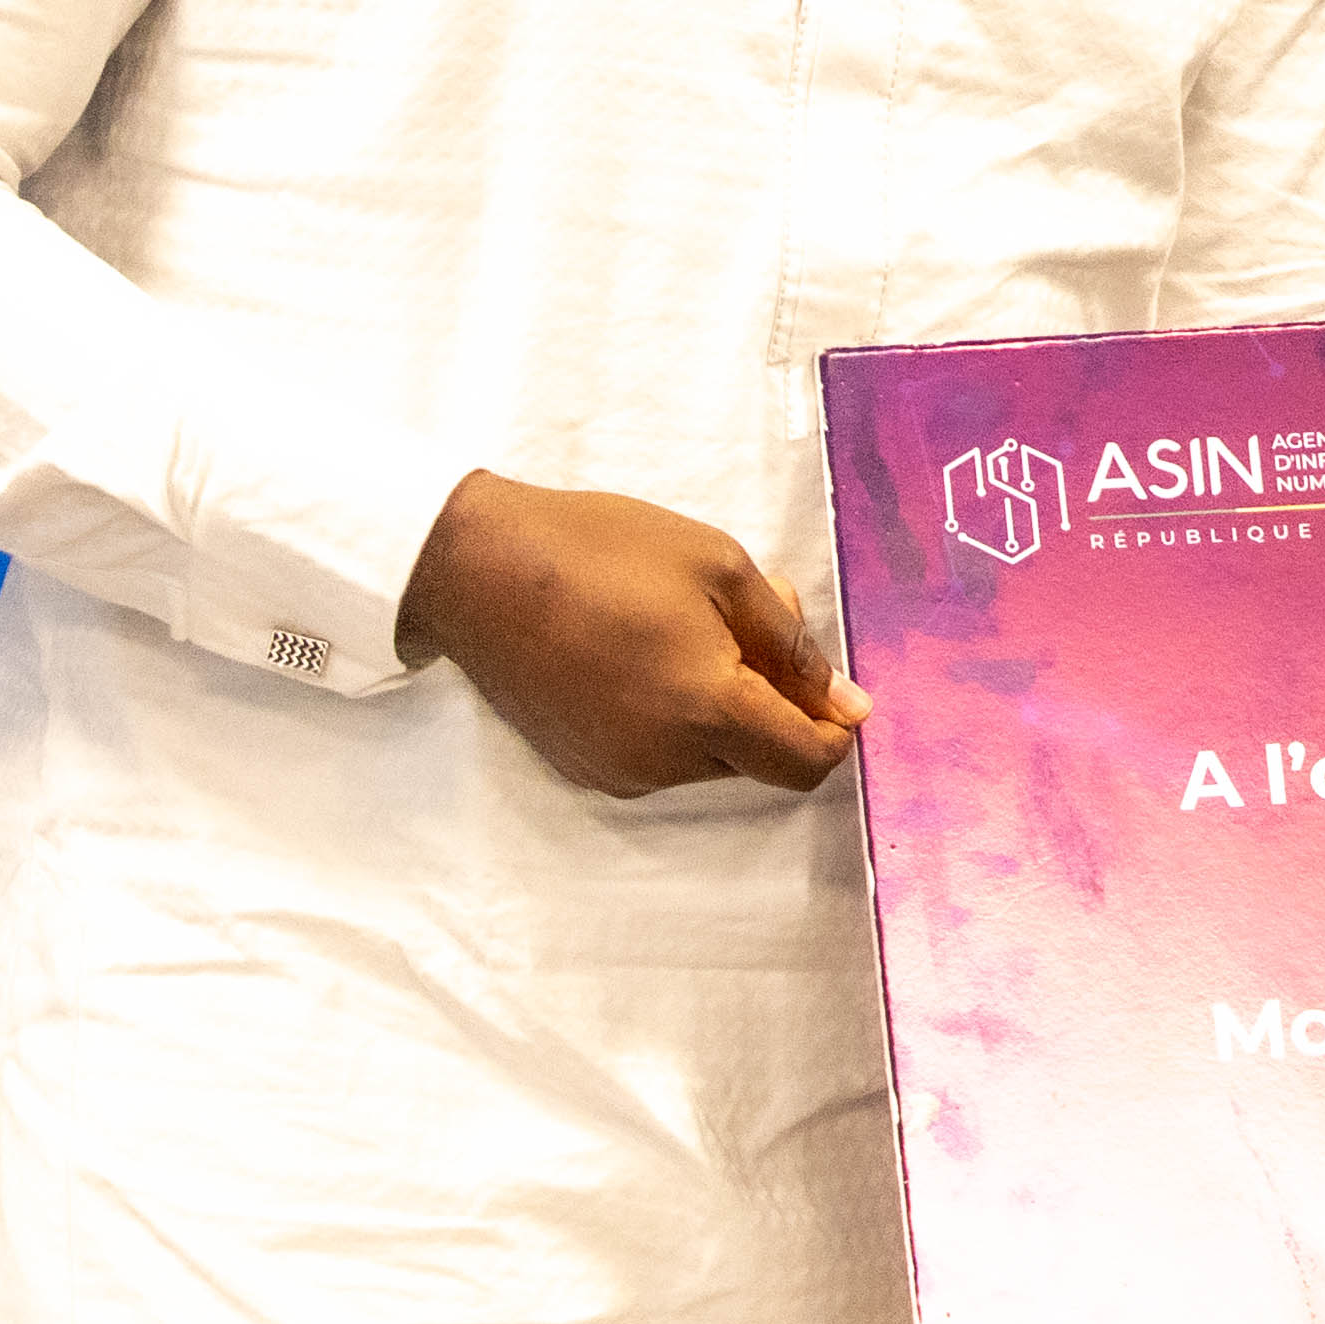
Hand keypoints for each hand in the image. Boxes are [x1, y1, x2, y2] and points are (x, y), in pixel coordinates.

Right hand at [395, 472, 862, 796]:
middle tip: (745, 618)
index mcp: (708, 711)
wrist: (476, 570)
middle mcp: (665, 760)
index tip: (828, 681)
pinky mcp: (583, 767)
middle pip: (760, 758)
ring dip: (724, 706)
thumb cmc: (604, 552)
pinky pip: (661, 756)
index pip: (806, 762)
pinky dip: (677, 717)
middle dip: (775, 701)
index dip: (833, 727)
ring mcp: (618, 771)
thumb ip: (791, 643)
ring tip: (687, 625)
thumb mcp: (720, 568)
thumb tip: (848, 703)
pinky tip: (646, 654)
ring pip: (711, 758)